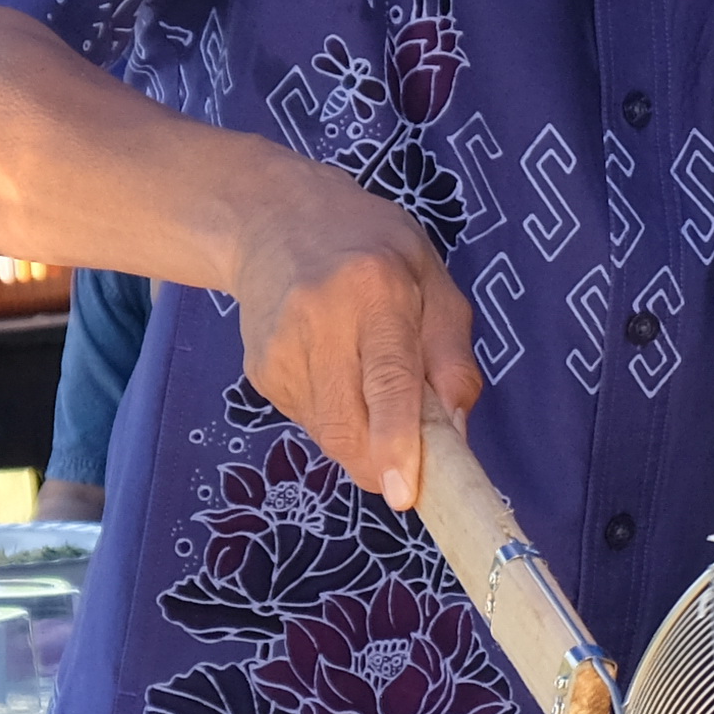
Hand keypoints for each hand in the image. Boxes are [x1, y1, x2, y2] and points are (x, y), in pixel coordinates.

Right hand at [228, 172, 482, 507]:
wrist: (272, 219)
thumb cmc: (372, 247)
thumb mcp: (433, 280)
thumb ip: (451, 357)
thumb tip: (455, 433)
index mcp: (375, 289)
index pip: (387, 380)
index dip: (397, 442)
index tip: (404, 494)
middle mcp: (318, 319)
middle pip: (348, 424)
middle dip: (383, 464)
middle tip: (409, 469)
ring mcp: (278, 349)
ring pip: (329, 434)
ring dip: (362, 437)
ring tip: (367, 380)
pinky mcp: (259, 372)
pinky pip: (309, 423)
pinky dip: (336, 419)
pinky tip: (337, 372)